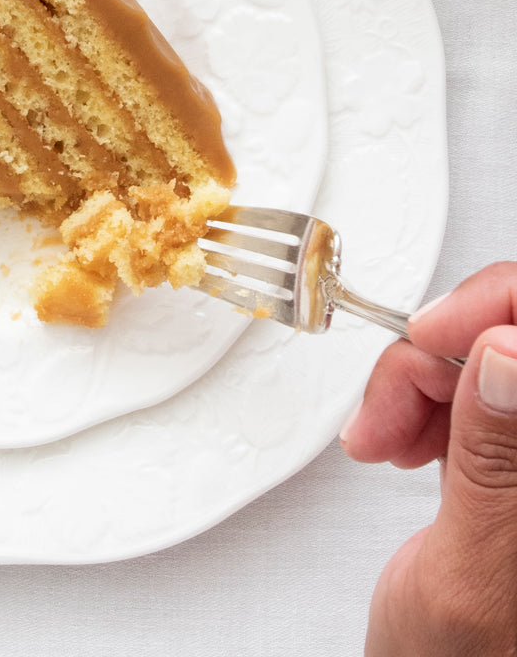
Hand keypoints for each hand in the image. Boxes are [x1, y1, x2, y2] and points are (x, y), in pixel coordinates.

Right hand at [341, 262, 516, 655]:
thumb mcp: (473, 576)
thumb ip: (497, 464)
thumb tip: (508, 354)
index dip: (502, 311)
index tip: (440, 333)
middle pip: (512, 339)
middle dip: (438, 356)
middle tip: (394, 406)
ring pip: (478, 357)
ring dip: (413, 385)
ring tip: (383, 440)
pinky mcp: (506, 452)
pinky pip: (458, 387)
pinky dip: (413, 401)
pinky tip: (398, 440)